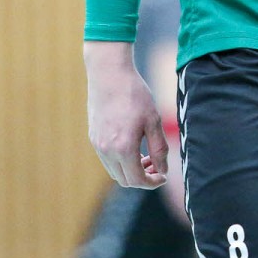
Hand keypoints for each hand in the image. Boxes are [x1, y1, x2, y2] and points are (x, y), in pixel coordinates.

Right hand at [84, 41, 167, 188]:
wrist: (109, 74)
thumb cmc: (134, 95)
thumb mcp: (153, 121)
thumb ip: (159, 149)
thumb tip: (163, 170)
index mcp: (123, 148)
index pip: (137, 180)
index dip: (152, 182)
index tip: (163, 176)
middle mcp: (107, 151)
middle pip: (125, 180)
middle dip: (142, 178)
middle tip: (157, 165)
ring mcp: (97, 145)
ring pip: (115, 171)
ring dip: (130, 170)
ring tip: (146, 155)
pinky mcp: (93, 137)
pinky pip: (107, 159)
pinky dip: (120, 161)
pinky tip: (132, 145)